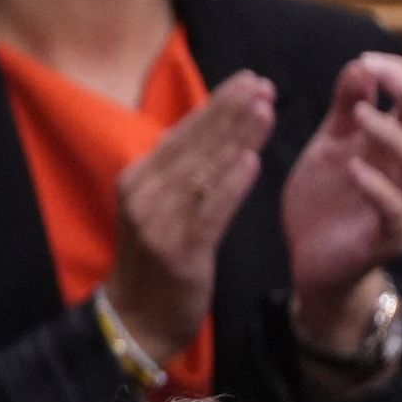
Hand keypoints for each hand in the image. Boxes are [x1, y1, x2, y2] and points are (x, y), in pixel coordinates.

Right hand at [102, 70, 273, 361]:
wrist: (135, 321)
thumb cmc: (156, 263)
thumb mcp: (162, 210)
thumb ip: (182, 175)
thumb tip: (214, 133)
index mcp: (137, 180)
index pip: (181, 133)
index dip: (216, 105)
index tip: (248, 80)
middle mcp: (141, 195)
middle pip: (193, 145)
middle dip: (230, 112)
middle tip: (264, 84)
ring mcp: (156, 223)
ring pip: (203, 171)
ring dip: (235, 138)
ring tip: (266, 110)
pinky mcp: (177, 251)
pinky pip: (208, 212)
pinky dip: (230, 186)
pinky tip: (251, 163)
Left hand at [279, 50, 401, 342]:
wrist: (310, 259)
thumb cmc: (326, 198)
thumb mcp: (329, 145)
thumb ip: (347, 108)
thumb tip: (362, 64)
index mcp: (398, 144)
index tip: (368, 60)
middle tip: (379, 75)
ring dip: (394, 137)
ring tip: (360, 118)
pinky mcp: (391, 238)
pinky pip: (395, 212)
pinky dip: (378, 188)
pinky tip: (355, 170)